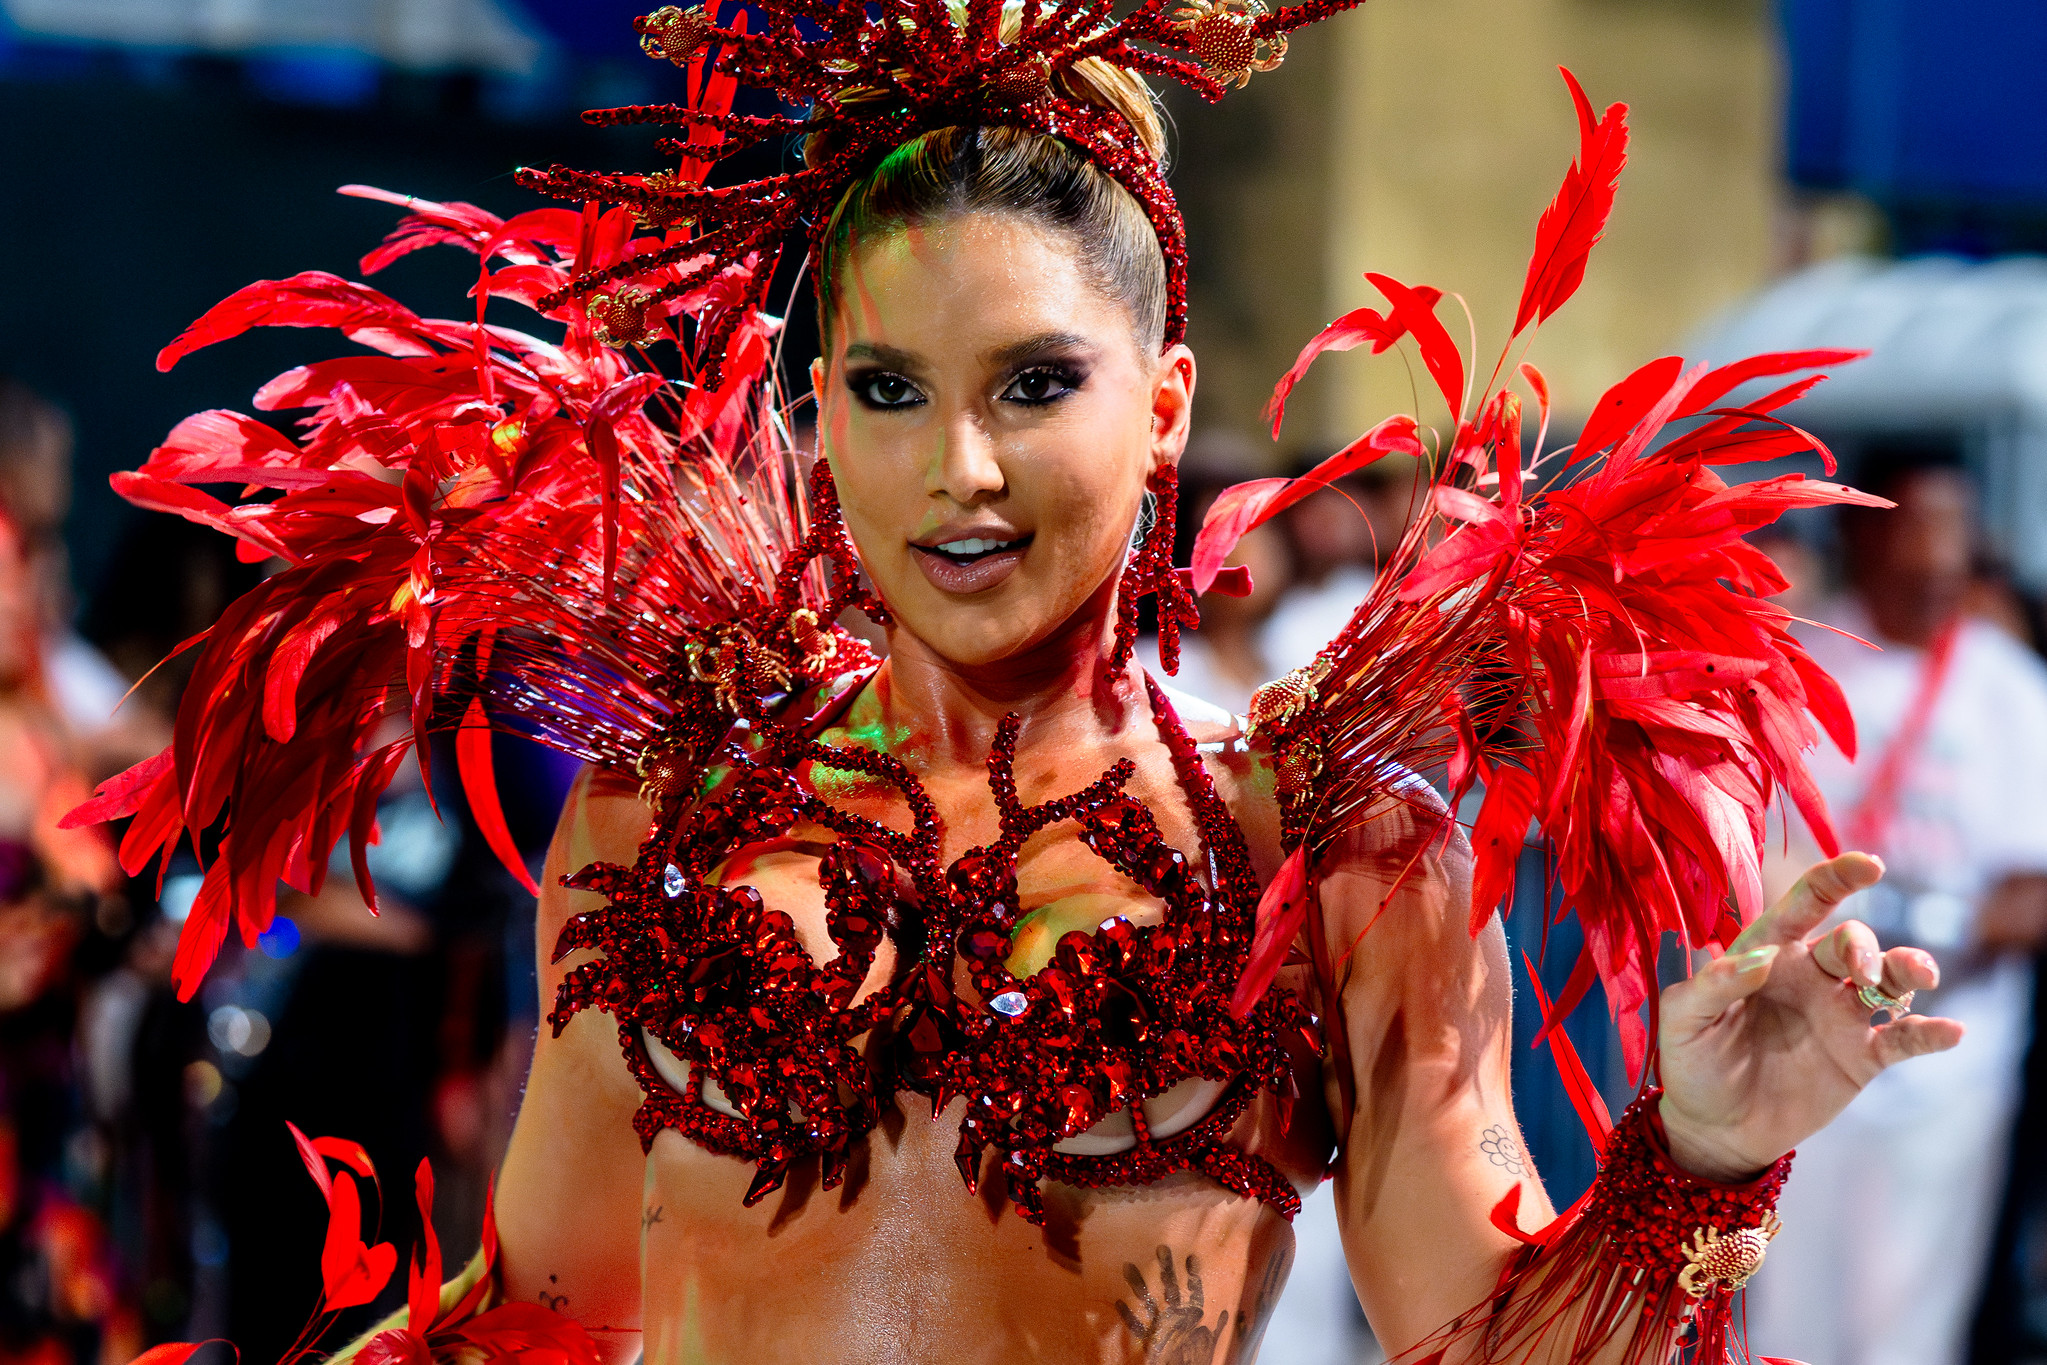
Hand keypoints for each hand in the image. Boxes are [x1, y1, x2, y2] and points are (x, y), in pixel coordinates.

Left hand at [1656, 852, 1964, 1181]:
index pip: (1806, 903)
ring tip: (1922, 975)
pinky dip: (1930, 1034)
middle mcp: (1811, 976)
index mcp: (1768, 953)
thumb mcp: (1683, 1020)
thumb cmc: (1691, 1063)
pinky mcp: (1861, 1058)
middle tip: (1862, 970)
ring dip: (1910, 971)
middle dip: (1864, 947)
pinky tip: (1953, 1031)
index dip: (1837, 878)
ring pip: (1890, 981)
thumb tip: (1761, 958)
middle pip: (1853, 941)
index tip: (1868, 864)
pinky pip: (1904, 1039)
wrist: (1713, 1127)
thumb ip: (1714, 984)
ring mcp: (1840, 1015)